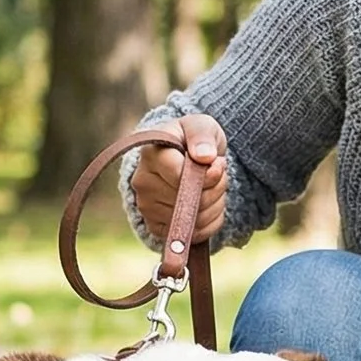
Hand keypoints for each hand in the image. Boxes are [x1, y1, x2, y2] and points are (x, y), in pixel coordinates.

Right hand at [129, 114, 228, 245]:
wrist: (182, 159)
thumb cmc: (191, 140)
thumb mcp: (201, 126)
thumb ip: (202, 135)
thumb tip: (205, 157)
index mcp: (151, 154)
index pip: (181, 175)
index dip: (208, 174)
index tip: (218, 163)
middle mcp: (142, 183)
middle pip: (191, 200)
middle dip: (215, 187)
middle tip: (215, 173)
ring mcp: (147, 208)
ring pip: (196, 219)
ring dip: (214, 204)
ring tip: (210, 187)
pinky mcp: (157, 228)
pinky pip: (196, 234)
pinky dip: (210, 221)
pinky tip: (206, 204)